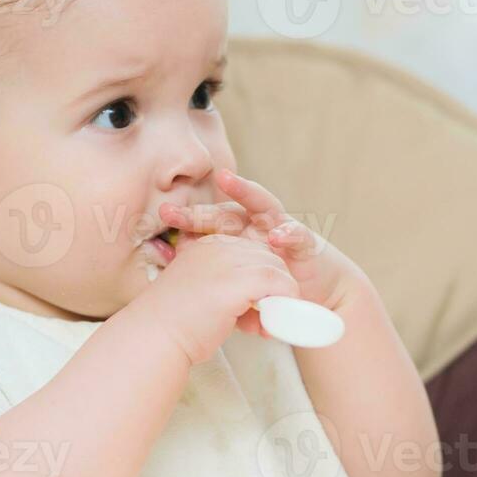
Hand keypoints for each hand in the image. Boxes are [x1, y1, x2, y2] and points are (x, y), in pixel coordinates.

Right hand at [133, 230, 298, 365]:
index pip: (250, 252)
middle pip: (267, 257)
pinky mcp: (239, 280)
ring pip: (277, 269)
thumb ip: (224, 291)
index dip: (259, 280)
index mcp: (207, 246)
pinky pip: (280, 283)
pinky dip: (285, 302)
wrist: (154, 338)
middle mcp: (219, 246)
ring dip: (280, 298)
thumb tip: (254, 305)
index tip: (252, 309)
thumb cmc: (173, 326)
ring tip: (264, 327)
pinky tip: (272, 325)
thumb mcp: (200, 295)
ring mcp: (229, 260)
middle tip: (262, 322)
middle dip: (273, 289)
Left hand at [159, 168, 362, 310]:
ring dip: (245, 190)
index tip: (157, 226)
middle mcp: (255, 228)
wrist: (319, 297)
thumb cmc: (274, 288)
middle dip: (198, 211)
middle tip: (170, 211)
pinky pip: (296, 234)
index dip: (182, 225)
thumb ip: (215, 284)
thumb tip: (173, 279)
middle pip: (223, 214)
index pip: (205, 228)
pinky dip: (287, 234)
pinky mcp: (306, 244)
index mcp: (236, 239)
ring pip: (260, 204)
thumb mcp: (240, 290)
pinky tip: (276, 236)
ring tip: (227, 180)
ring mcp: (280, 230)